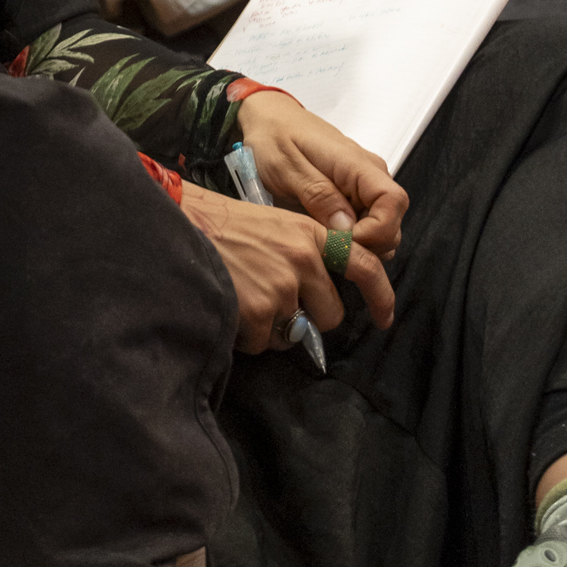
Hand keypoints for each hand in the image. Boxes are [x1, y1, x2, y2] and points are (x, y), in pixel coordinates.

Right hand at [177, 179, 395, 351]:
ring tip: (246, 297)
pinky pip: (263, 343)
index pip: (364, 265)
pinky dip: (247, 335)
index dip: (381, 295)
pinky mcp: (258, 312)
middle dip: (308, 317)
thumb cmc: (223, 226)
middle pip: (331, 314)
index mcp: (311, 234)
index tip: (385, 318)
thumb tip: (318, 293)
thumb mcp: (276, 223)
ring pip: (294, 332)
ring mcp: (282, 287)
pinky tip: (231, 306)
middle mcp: (303, 260)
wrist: (181, 224)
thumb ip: (305, 252)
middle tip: (277, 302)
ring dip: (273, 326)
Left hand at [235, 91, 407, 259]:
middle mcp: (369, 174)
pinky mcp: (354, 194)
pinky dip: (351, 239)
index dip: (377, 231)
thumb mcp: (286, 166)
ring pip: (382, 229)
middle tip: (330, 250)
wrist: (270, 119)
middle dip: (367, 245)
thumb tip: (346, 227)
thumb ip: (318, 195)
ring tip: (325, 244)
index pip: (393, 202)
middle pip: (393, 222)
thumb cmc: (274, 137)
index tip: (345, 244)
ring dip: (359, 245)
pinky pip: (366, 225)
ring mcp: (364, 185)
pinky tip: (325, 237)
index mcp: (356, 163)